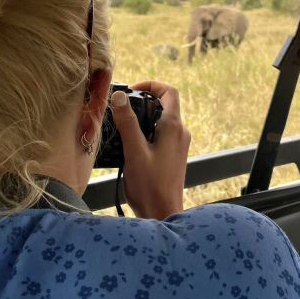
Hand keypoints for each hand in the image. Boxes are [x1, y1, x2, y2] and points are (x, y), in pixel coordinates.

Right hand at [110, 80, 190, 218]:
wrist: (162, 214)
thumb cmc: (150, 186)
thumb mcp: (134, 151)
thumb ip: (128, 123)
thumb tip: (120, 96)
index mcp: (174, 127)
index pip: (169, 92)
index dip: (151, 85)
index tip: (130, 91)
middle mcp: (180, 133)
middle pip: (163, 105)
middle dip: (141, 102)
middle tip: (120, 110)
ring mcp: (177, 145)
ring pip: (160, 121)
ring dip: (141, 119)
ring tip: (121, 128)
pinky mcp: (172, 156)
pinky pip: (159, 135)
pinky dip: (144, 133)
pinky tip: (128, 146)